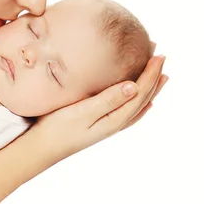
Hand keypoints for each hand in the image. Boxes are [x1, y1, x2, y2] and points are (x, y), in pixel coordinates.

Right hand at [33, 49, 167, 161]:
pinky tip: (140, 103)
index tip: (158, 54)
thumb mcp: (83, 112)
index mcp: (115, 118)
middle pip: (143, 98)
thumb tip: (135, 86)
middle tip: (162, 56)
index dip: (150, 73)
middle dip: (153, 77)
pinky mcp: (99, 125)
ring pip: (137, 105)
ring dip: (149, 89)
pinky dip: (138, 103)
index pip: (140, 92)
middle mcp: (116, 123)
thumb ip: (109, 99)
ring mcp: (108, 126)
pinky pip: (128, 112)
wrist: (41, 149)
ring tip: (160, 76)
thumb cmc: (58, 128)